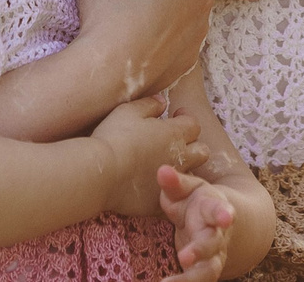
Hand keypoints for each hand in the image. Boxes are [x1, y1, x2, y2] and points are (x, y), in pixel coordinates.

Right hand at [92, 96, 203, 219]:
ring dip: (182, 169)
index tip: (175, 116)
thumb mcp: (128, 111)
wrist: (102, 173)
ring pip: (191, 176)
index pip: (194, 124)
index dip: (185, 119)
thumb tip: (162, 102)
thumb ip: (149, 104)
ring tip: (164, 166)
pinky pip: (173, 197)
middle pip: (202, 152)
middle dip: (194, 146)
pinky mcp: (161, 202)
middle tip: (175, 143)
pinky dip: (167, 190)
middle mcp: (179, 157)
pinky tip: (152, 186)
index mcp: (173, 133)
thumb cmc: (114, 137)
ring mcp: (172, 182)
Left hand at [156, 165, 238, 281]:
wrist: (214, 221)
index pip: (219, 210)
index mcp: (213, 209)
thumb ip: (175, 182)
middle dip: (200, 251)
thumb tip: (162, 170)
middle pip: (212, 245)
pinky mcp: (204, 271)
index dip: (223, 214)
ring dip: (190, 279)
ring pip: (208, 271)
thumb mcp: (187, 188)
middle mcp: (216, 235)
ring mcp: (212, 256)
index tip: (226, 218)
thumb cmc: (194, 200)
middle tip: (184, 257)